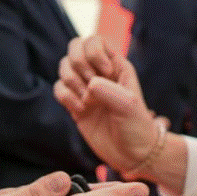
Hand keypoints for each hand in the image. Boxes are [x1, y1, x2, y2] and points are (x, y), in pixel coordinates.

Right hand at [54, 35, 163, 176]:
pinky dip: (65, 97)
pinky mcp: (74, 103)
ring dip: (72, 83)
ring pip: (64, 67)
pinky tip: (80, 110)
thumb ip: (110, 91)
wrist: (132, 155)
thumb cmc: (137, 127)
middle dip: (78, 64)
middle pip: (75, 47)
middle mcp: (99, 72)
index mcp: (116, 65)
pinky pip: (59, 88)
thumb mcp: (130, 107)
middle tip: (90, 85)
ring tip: (87, 101)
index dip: (94, 53)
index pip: (95, 40)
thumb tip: (90, 84)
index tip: (105, 73)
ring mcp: (85, 87)